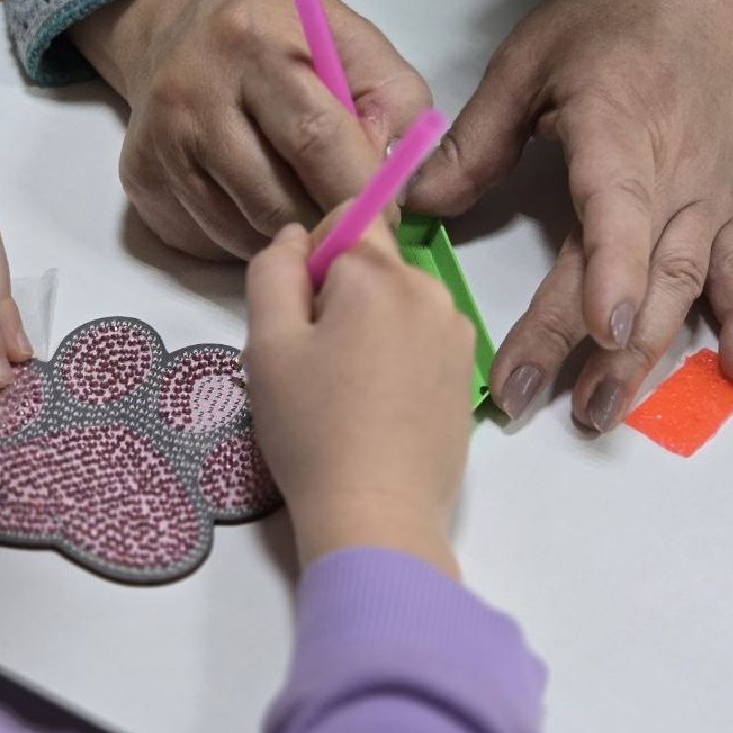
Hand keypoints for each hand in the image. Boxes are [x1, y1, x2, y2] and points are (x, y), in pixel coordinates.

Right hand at [71, 0, 431, 259]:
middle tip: (351, 225)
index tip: (389, 219)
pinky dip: (246, 238)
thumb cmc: (285, 37)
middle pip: (276, 199)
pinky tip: (255, 201)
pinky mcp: (140, 182)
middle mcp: (194, 92)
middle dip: (325, 225)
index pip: (316, 138)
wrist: (183, 19)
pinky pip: (209, 241)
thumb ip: (394, 105)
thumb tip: (396, 186)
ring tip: (303, 201)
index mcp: (256, 43)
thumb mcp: (354, 43)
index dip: (360, 192)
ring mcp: (160, 142)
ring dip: (287, 236)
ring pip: (242, 232)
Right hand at [243, 222, 474, 576]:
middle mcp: (432, 290)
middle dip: (338, 295)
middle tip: (310, 363)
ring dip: (366, 327)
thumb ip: (273, 271)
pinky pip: (420, 340)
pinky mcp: (465, 376)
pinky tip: (375, 409)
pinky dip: (395, 358)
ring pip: (396, 303)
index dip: (314, 255)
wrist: (377, 516)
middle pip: (374, 264)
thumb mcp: (267, 344)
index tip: (299, 312)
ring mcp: (457, 335)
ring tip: (341, 392)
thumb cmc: (312, 429)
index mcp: (382, 274)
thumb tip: (297, 236)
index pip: (348, 216)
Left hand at [409, 0, 732, 428]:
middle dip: (586, 344)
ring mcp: (702, 199)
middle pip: (634, 271)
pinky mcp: (720, 212)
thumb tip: (415, 205)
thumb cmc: (607, 24)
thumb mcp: (527, 62)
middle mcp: (670, 175)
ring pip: (681, 286)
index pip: (617, 211)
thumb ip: (475, 140)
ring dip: (645, 354)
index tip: (600, 328)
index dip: (611, 271)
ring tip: (600, 411)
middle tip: (529, 399)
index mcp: (617, 129)